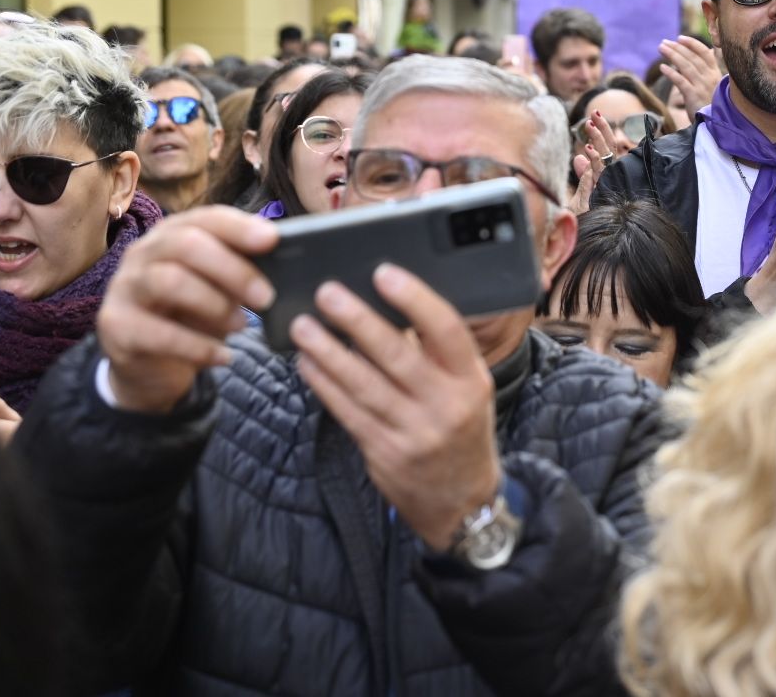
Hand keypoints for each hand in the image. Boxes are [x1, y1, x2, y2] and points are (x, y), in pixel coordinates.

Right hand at [96, 207, 278, 413]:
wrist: (148, 366)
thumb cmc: (193, 315)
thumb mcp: (219, 288)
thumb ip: (242, 269)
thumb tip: (285, 259)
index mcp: (172, 234)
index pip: (204, 218)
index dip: (239, 227)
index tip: (273, 240)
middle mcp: (142, 253)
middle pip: (185, 244)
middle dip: (233, 269)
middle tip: (267, 298)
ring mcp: (124, 288)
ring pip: (168, 281)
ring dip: (215, 304)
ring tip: (242, 326)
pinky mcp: (116, 326)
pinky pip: (159, 334)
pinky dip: (199, 347)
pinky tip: (223, 357)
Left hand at [291, 264, 500, 551]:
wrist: (461, 501)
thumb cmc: (462, 429)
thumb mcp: (469, 389)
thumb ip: (440, 355)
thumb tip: (388, 306)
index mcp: (472, 379)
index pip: (446, 330)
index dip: (415, 299)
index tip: (384, 274)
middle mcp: (445, 405)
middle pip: (396, 355)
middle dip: (357, 320)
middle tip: (327, 293)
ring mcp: (413, 432)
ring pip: (363, 384)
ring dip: (328, 352)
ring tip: (303, 326)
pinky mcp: (383, 453)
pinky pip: (347, 412)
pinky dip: (324, 385)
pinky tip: (307, 363)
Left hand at [568, 111, 625, 216]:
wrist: (591, 242)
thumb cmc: (587, 223)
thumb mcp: (580, 197)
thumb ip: (582, 176)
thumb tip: (578, 156)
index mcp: (605, 178)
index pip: (605, 151)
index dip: (600, 134)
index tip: (591, 119)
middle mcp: (610, 180)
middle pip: (609, 150)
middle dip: (602, 130)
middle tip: (595, 112)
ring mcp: (608, 186)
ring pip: (606, 158)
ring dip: (598, 139)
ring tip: (590, 123)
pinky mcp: (604, 195)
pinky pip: (600, 175)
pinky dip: (594, 161)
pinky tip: (586, 150)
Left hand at [658, 36, 722, 119]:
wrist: (718, 126)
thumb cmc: (714, 105)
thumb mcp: (714, 86)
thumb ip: (708, 71)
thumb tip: (703, 54)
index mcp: (715, 74)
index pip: (704, 53)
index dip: (692, 44)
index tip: (680, 38)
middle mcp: (710, 78)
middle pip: (692, 57)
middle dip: (677, 48)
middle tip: (664, 42)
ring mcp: (702, 86)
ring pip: (685, 66)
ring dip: (672, 55)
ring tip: (661, 48)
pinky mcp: (694, 96)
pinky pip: (680, 81)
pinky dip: (671, 73)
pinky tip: (662, 67)